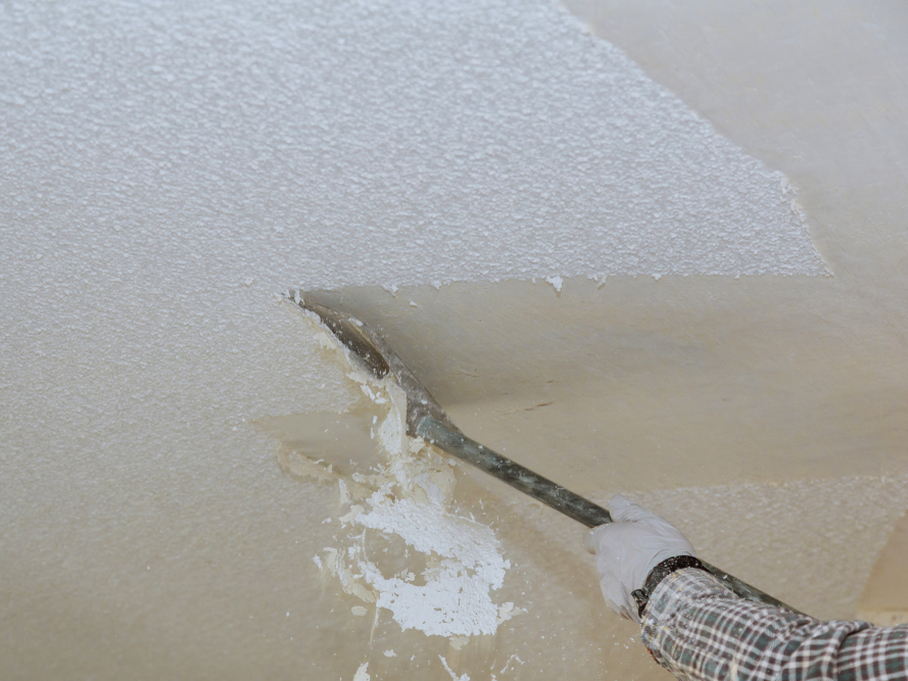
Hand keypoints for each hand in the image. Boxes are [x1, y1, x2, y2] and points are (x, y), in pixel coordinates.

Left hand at [587, 495, 695, 621]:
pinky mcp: (616, 605)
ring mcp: (607, 585)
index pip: (591, 538)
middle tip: (645, 558)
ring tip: (651, 576)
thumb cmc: (663, 551)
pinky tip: (650, 590)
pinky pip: (621, 597)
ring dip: (626, 576)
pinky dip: (632, 594)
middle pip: (606, 558)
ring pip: (613, 578)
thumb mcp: (651, 522)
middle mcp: (602, 562)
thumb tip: (615, 501)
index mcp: (607, 540)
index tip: (621, 541)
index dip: (606, 538)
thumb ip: (629, 512)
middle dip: (620, 558)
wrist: (673, 589)